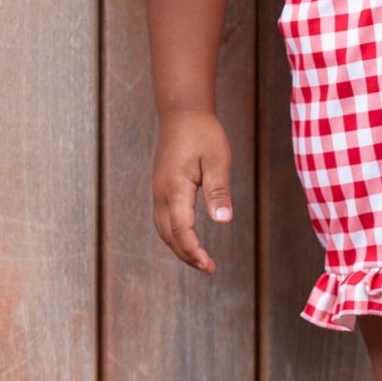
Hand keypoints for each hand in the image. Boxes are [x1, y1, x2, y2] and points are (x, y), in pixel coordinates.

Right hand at [153, 109, 232, 272]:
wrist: (182, 112)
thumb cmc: (203, 134)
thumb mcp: (217, 161)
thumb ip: (219, 192)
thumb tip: (223, 222)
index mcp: (174, 189)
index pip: (181, 230)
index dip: (194, 251)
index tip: (209, 266)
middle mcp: (161, 193)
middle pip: (168, 235)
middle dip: (186, 255)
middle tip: (208, 268)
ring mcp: (158, 190)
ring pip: (162, 229)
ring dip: (178, 247)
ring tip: (199, 259)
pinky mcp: (160, 186)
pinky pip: (162, 218)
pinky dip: (173, 234)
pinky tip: (187, 238)